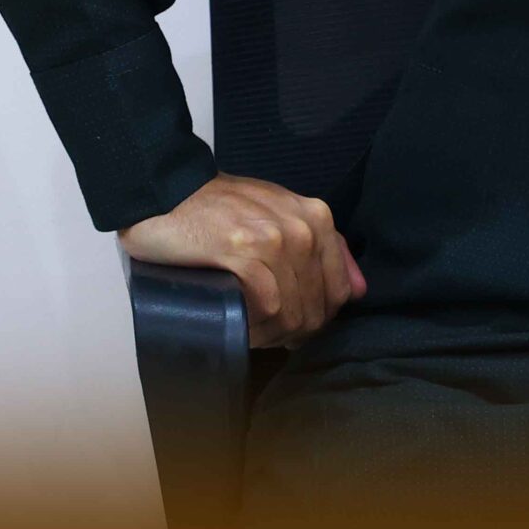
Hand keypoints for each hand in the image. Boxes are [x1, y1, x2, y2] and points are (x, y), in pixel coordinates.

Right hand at [117, 172, 366, 348]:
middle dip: (295, 332)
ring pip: (292, 311)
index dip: (319, 317)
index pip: (340, 289)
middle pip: (316, 306)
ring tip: (253, 334)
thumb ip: (322, 248)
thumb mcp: (281, 216)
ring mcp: (275, 238)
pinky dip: (255, 326)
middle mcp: (304, 227)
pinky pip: (267, 306)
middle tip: (269, 338)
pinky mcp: (243, 251)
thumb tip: (357, 291)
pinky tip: (241, 326)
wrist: (170, 190)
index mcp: (318, 217)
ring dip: (273, 334)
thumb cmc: (223, 208)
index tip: (295, 328)